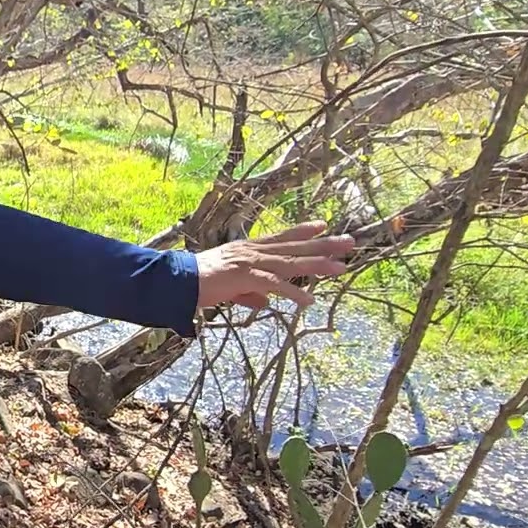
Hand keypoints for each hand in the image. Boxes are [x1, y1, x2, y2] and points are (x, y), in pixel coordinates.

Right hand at [194, 220, 354, 310]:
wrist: (177, 282)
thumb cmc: (199, 283)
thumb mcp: (230, 288)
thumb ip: (250, 294)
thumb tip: (266, 302)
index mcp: (248, 250)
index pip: (281, 238)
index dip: (302, 231)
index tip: (323, 225)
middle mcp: (253, 251)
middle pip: (294, 246)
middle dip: (323, 244)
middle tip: (349, 242)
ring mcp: (250, 262)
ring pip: (290, 262)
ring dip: (317, 264)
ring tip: (341, 267)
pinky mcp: (245, 277)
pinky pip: (274, 285)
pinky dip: (292, 293)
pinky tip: (308, 300)